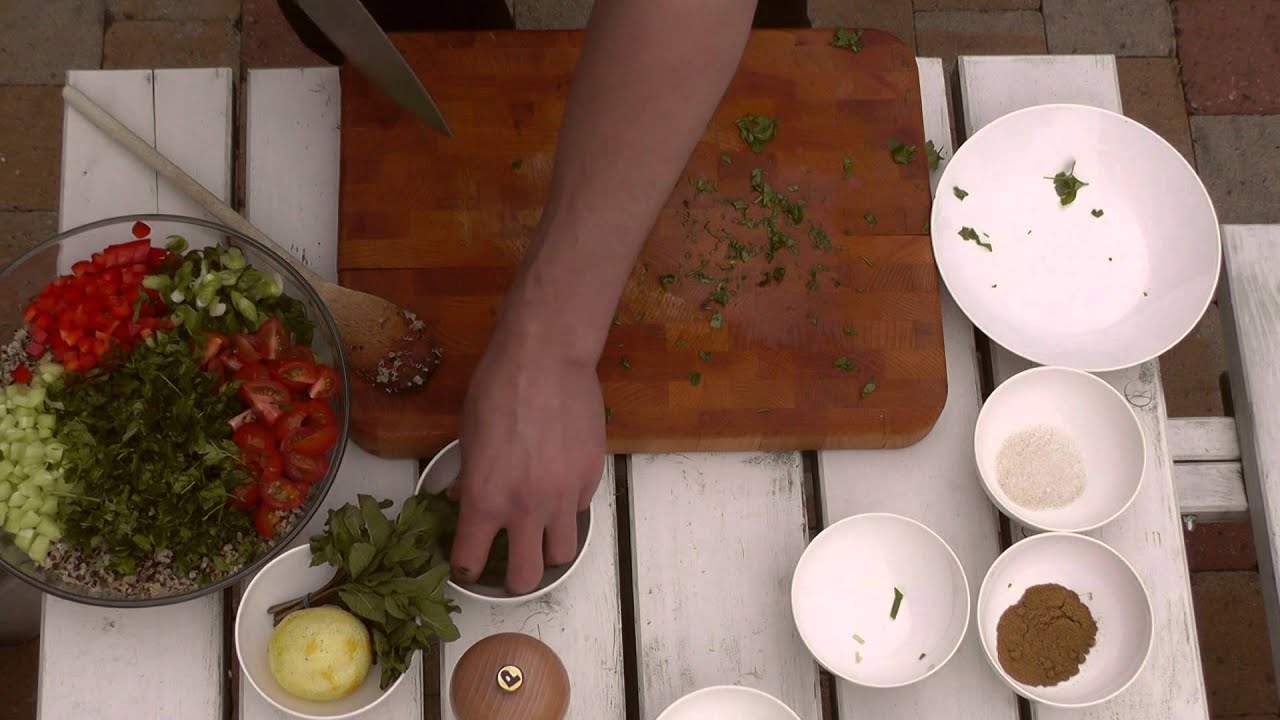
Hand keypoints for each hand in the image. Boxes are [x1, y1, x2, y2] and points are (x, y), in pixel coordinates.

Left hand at [448, 315, 605, 594]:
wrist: (546, 358)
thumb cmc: (496, 388)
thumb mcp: (467, 435)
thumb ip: (467, 476)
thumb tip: (461, 498)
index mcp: (484, 498)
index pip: (471, 559)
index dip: (466, 566)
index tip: (468, 563)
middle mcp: (524, 507)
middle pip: (526, 577)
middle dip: (516, 580)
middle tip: (512, 569)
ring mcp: (562, 496)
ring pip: (562, 554)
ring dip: (549, 549)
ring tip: (542, 531)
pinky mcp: (590, 478)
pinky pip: (578, 511)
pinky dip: (567, 509)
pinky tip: (559, 486)